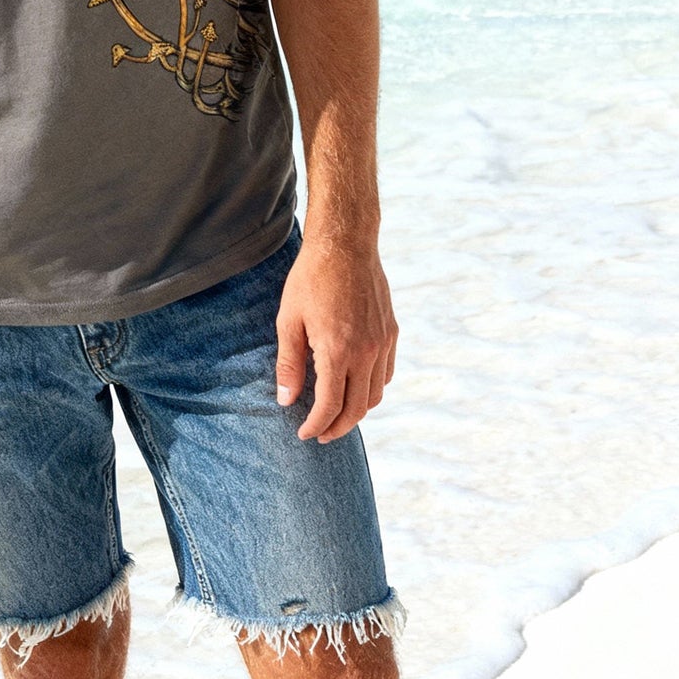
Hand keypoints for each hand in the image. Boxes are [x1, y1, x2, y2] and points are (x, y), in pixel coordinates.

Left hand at [275, 234, 398, 443]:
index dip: (316, 425)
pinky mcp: (391, 332)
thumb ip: (289, 364)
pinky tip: (356, 387)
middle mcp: (366, 351)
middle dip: (337, 427)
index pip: (330, 406)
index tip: (304, 433)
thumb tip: (287, 400)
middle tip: (320, 433)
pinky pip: (387, 373)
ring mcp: (382, 342)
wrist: (346, 244)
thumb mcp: (289, 321)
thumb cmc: (311, 279)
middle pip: (357, 408)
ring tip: (337, 414)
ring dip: (357, 411)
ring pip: (376, 394)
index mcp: (337, 351)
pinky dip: (373, 389)